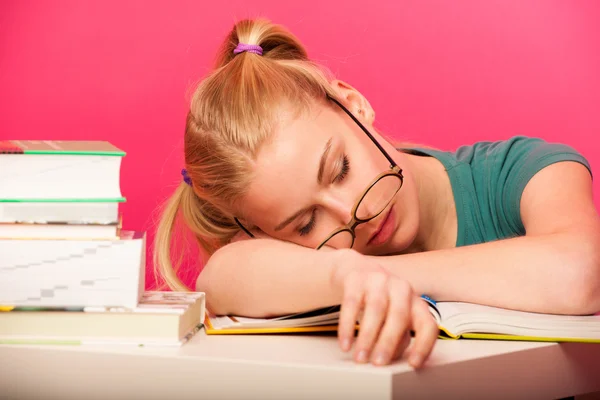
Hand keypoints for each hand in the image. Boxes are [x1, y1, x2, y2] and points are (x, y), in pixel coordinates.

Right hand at [330, 249, 437, 366]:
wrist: (358, 271)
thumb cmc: (380, 301)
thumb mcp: (394, 318)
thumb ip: (398, 337)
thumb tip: (391, 357)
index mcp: (416, 303)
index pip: (427, 325)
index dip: (423, 345)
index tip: (413, 364)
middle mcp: (401, 289)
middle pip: (399, 316)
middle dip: (388, 342)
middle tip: (378, 362)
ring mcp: (379, 280)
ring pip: (376, 309)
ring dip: (367, 337)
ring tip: (360, 356)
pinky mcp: (356, 279)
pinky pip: (351, 303)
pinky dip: (347, 326)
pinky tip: (345, 342)